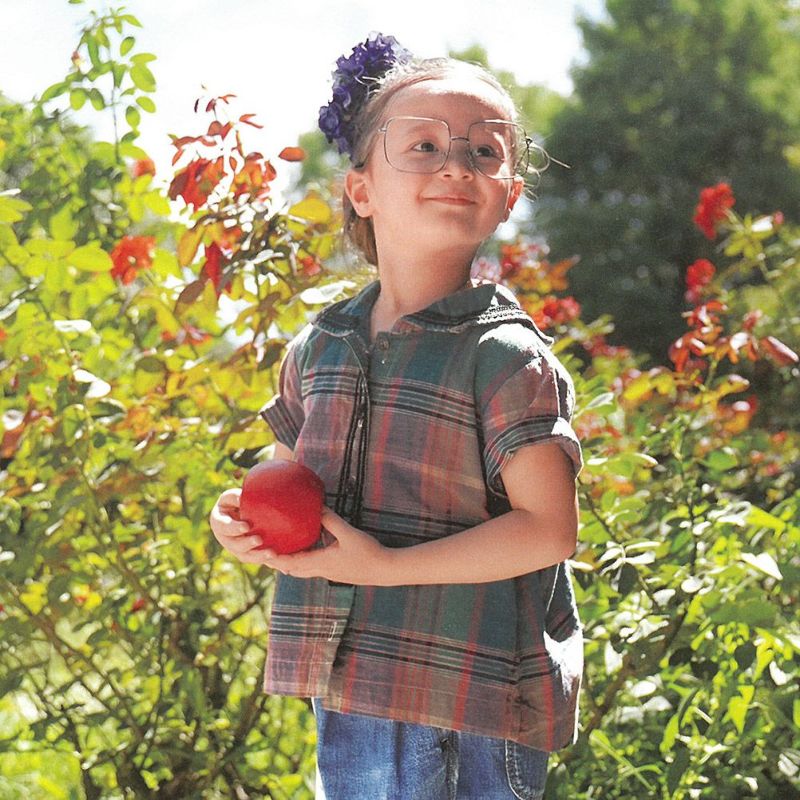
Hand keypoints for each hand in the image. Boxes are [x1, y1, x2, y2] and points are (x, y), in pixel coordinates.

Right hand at [208, 488, 270, 564]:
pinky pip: (257, 559)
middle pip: (235, 545)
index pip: (224, 526)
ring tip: (272, 553)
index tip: (246, 526)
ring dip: (258, 556)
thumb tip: (241, 497)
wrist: (240, 514)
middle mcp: (225, 539)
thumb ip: (235, 497)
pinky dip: (267, 561)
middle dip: (247, 543)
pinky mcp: (248, 554)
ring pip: (246, 556)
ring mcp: (236, 549)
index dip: (234, 528)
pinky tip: (280, 562)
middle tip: (259, 539)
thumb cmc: (235, 502)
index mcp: (219, 523)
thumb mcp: (231, 497)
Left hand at [259, 508, 392, 584]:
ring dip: (290, 564)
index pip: (292, 563)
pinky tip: (308, 552)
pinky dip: (304, 563)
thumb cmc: (368, 552)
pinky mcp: (336, 573)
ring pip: (303, 571)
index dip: (276, 559)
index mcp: (322, 562)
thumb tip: (316, 506)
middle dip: (278, 563)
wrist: (386, 570)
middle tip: (265, 552)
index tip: (262, 552)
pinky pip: (314, 569)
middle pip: (293, 570)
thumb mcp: (348, 533)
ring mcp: (329, 574)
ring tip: (280, 553)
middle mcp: (322, 571)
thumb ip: (330, 520)